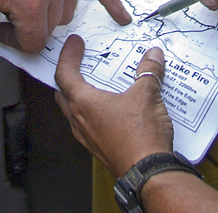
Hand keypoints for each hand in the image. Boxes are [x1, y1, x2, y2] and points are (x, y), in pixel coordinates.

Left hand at [53, 35, 173, 176]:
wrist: (149, 173)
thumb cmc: (141, 136)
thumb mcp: (147, 95)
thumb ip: (148, 71)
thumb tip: (153, 55)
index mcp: (84, 104)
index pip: (64, 74)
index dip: (67, 56)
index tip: (74, 44)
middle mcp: (80, 121)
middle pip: (64, 93)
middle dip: (69, 76)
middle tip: (79, 63)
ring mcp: (88, 137)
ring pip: (75, 111)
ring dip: (82, 96)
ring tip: (98, 84)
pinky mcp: (99, 148)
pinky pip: (89, 125)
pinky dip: (94, 112)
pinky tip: (113, 109)